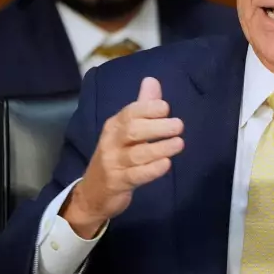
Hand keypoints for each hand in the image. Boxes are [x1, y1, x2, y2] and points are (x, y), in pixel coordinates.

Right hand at [62, 77, 184, 238]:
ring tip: (179, 143)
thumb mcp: (125, 130)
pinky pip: (135, 176)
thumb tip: (152, 80)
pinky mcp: (118, 183)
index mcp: (114, 125)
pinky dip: (152, 170)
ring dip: (159, 148)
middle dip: (157, 127)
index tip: (166, 107)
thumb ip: (142, 106)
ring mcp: (113, 164)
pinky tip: (166, 164)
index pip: (129, 112)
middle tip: (179, 125)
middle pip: (132, 131)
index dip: (148, 108)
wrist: (93, 193)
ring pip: (136, 155)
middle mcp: (111, 142)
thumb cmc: (116, 155)